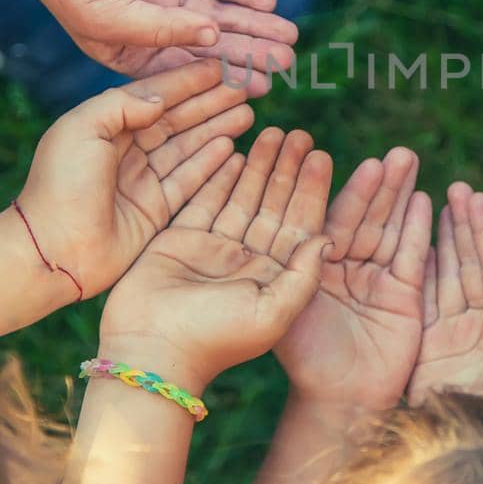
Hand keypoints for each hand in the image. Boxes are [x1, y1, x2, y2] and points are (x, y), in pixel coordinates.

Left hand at [18, 61, 253, 296]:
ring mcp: (142, 180)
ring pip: (188, 147)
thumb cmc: (60, 185)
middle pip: (177, 119)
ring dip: (217, 128)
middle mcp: (126, 150)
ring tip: (247, 111)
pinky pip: (190, 180)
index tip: (220, 67)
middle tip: (245, 87)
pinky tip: (232, 145)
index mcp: (105, 125)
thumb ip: (121, 105)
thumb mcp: (80, 129)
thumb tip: (160, 99)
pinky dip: (211, 162)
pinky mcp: (156, 210)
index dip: (187, 81)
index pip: (154, 96)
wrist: (52, 250)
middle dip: (210, 102)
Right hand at [20, 0, 297, 91]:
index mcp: (130, 53)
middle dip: (249, 51)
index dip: (225, 79)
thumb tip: (213, 39)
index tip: (263, 87)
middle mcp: (151, 28)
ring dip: (253, 22)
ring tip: (290, 33)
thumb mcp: (110, 15)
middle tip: (288, 59)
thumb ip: (162, 30)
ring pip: (218, 12)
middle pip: (210, 45)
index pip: (187, 72)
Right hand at [100, 127, 334, 386]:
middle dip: (286, 170)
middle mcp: (247, 262)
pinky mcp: (181, 240)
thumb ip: (304, 276)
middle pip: (273, 205)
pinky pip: (204, 200)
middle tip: (299, 133)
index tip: (321, 155)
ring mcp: (214, 250)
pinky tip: (234, 149)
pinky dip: (219, 176)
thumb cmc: (216, 339)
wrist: (152, 352)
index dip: (311, 190)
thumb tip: (330, 238)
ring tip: (271, 131)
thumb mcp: (273, 313)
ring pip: (242, 197)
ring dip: (257, 166)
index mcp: (274, 279)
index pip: (299, 225)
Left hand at [275, 148, 432, 410]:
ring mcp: (375, 278)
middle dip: (376, 183)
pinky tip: (426, 200)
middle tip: (389, 151)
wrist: (339, 402)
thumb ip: (301, 271)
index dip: (326, 186)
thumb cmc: (305, 361)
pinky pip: (414, 256)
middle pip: (362, 215)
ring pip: (389, 228)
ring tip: (407, 159)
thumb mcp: (289, 310)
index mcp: (312, 264)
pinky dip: (420, 229)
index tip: (326, 152)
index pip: (323, 217)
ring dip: (399, 194)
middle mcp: (345, 266)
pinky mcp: (404, 294)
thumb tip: (317, 230)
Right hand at [409, 183, 482, 403]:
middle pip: (470, 263)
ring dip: (438, 239)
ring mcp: (449, 334)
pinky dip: (413, 269)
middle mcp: (481, 326)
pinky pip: (417, 298)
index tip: (476, 198)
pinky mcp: (421, 345)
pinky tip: (407, 240)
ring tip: (430, 200)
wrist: (466, 455)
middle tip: (455, 188)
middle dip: (463, 226)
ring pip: (444, 275)